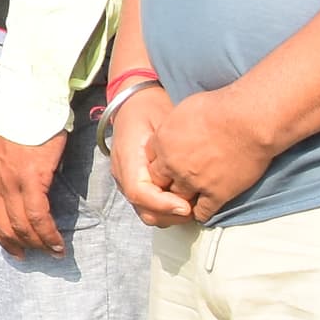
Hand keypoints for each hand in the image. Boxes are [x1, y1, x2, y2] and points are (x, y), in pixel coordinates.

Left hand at [0, 125, 67, 257]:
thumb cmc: (24, 121)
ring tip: (52, 252)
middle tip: (33, 256)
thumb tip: (24, 192)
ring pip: (20, 224)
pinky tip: (57, 242)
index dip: (1, 235)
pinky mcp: (30, 178)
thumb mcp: (5, 150)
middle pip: (2, 225)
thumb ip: (8, 173)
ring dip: (38, 243)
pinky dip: (47, 233)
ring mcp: (9, 181)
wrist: (31, 100)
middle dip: (18, 245)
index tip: (13, 248)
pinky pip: (37, 215)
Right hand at [110, 85, 194, 225]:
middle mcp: (123, 174)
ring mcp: (127, 181)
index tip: (187, 205)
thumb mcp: (163, 120)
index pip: (139, 192)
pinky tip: (185, 201)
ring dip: (170, 216)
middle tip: (196, 210)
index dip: (162, 204)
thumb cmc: (151, 109)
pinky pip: (149, 205)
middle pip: (144, 209)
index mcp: (128, 158)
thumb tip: (186, 172)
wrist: (134, 103)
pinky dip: (167, 209)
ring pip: (147, 212)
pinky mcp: (136, 183)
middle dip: (170, 216)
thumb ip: (171, 147)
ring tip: (193, 207)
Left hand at [143, 84, 281, 222]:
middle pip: (160, 183)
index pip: (150, 162)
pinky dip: (201, 214)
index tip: (168, 166)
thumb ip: (174, 127)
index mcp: (163, 143)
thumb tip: (175, 133)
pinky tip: (203, 211)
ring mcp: (194, 182)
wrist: (248, 120)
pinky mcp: (217, 194)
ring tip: (186, 202)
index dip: (160, 165)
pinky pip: (203, 212)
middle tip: (174, 186)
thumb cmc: (221, 108)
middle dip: (166, 185)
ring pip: (178, 200)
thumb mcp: (184, 110)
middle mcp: (173, 165)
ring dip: (182, 201)